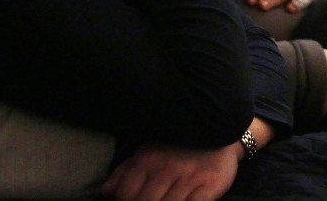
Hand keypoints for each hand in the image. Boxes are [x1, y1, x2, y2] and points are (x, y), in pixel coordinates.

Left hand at [101, 142, 240, 200]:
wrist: (220, 132)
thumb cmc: (178, 147)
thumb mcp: (149, 152)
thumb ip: (126, 171)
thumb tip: (106, 192)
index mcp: (148, 160)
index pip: (125, 193)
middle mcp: (166, 169)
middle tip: (151, 200)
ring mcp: (189, 178)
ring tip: (166, 199)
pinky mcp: (210, 186)